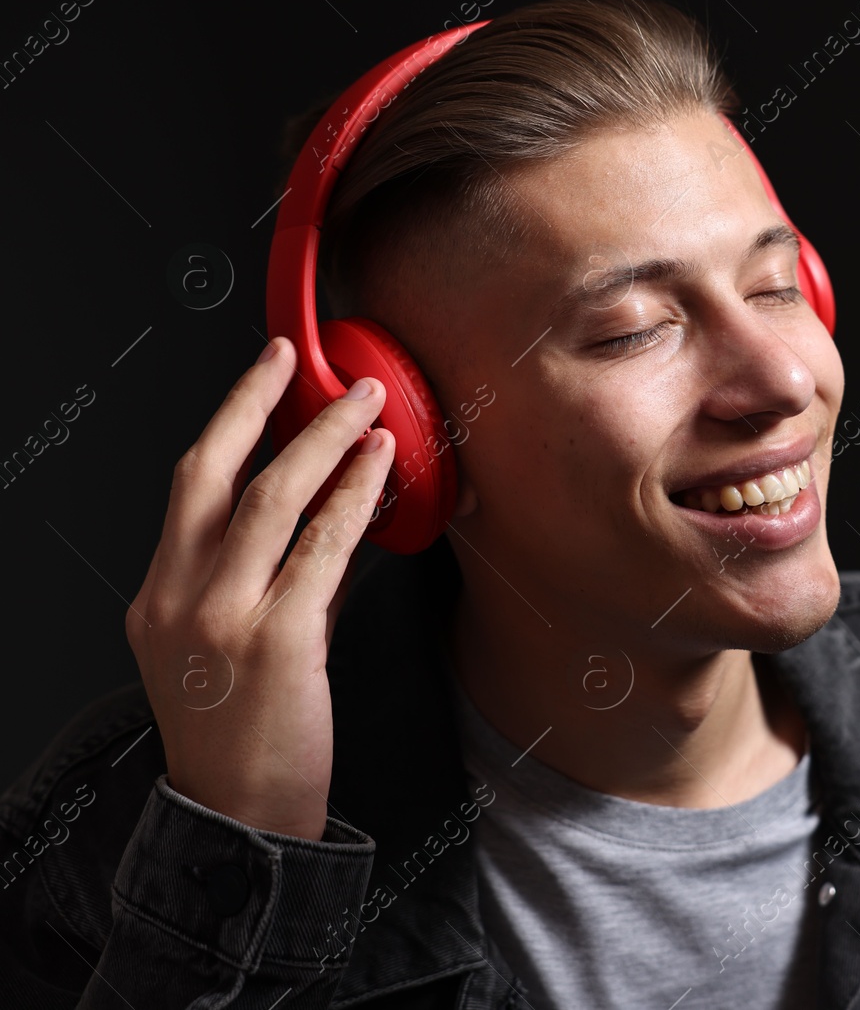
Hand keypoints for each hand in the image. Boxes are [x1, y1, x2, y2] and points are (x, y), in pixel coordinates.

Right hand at [125, 336, 393, 840]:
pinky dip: (354, 499)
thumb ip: (283, 578)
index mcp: (158, 597)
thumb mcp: (240, 645)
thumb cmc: (246, 734)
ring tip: (367, 406)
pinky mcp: (277, 641)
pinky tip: (381, 469)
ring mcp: (221, 619)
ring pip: (270, 499)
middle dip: (259, 403)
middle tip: (304, 360)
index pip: (189, 485)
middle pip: (212, 473)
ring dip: (323, 441)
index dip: (230, 419)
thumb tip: (340, 515)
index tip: (267, 374)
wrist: (241, 820)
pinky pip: (321, 549)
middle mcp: (177, 600)